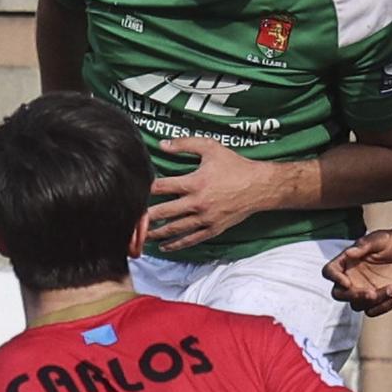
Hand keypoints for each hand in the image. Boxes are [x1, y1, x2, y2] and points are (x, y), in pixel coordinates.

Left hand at [148, 138, 279, 251]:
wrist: (260, 186)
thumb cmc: (235, 165)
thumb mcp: (211, 147)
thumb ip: (185, 144)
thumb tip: (162, 145)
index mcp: (195, 182)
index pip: (163, 187)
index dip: (147, 189)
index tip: (136, 192)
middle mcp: (198, 202)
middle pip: (165, 212)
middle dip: (146, 217)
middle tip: (131, 220)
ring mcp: (205, 218)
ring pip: (175, 229)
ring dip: (157, 233)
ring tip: (141, 237)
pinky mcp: (213, 228)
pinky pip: (191, 239)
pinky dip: (177, 244)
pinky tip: (165, 246)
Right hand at [324, 229, 391, 315]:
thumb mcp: (381, 239)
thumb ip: (365, 245)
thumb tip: (349, 252)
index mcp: (347, 261)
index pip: (329, 271)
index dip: (334, 278)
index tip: (347, 282)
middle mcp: (351, 277)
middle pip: (339, 294)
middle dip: (353, 296)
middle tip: (371, 293)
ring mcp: (362, 290)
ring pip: (357, 305)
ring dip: (374, 301)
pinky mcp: (376, 299)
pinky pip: (372, 311)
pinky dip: (383, 307)